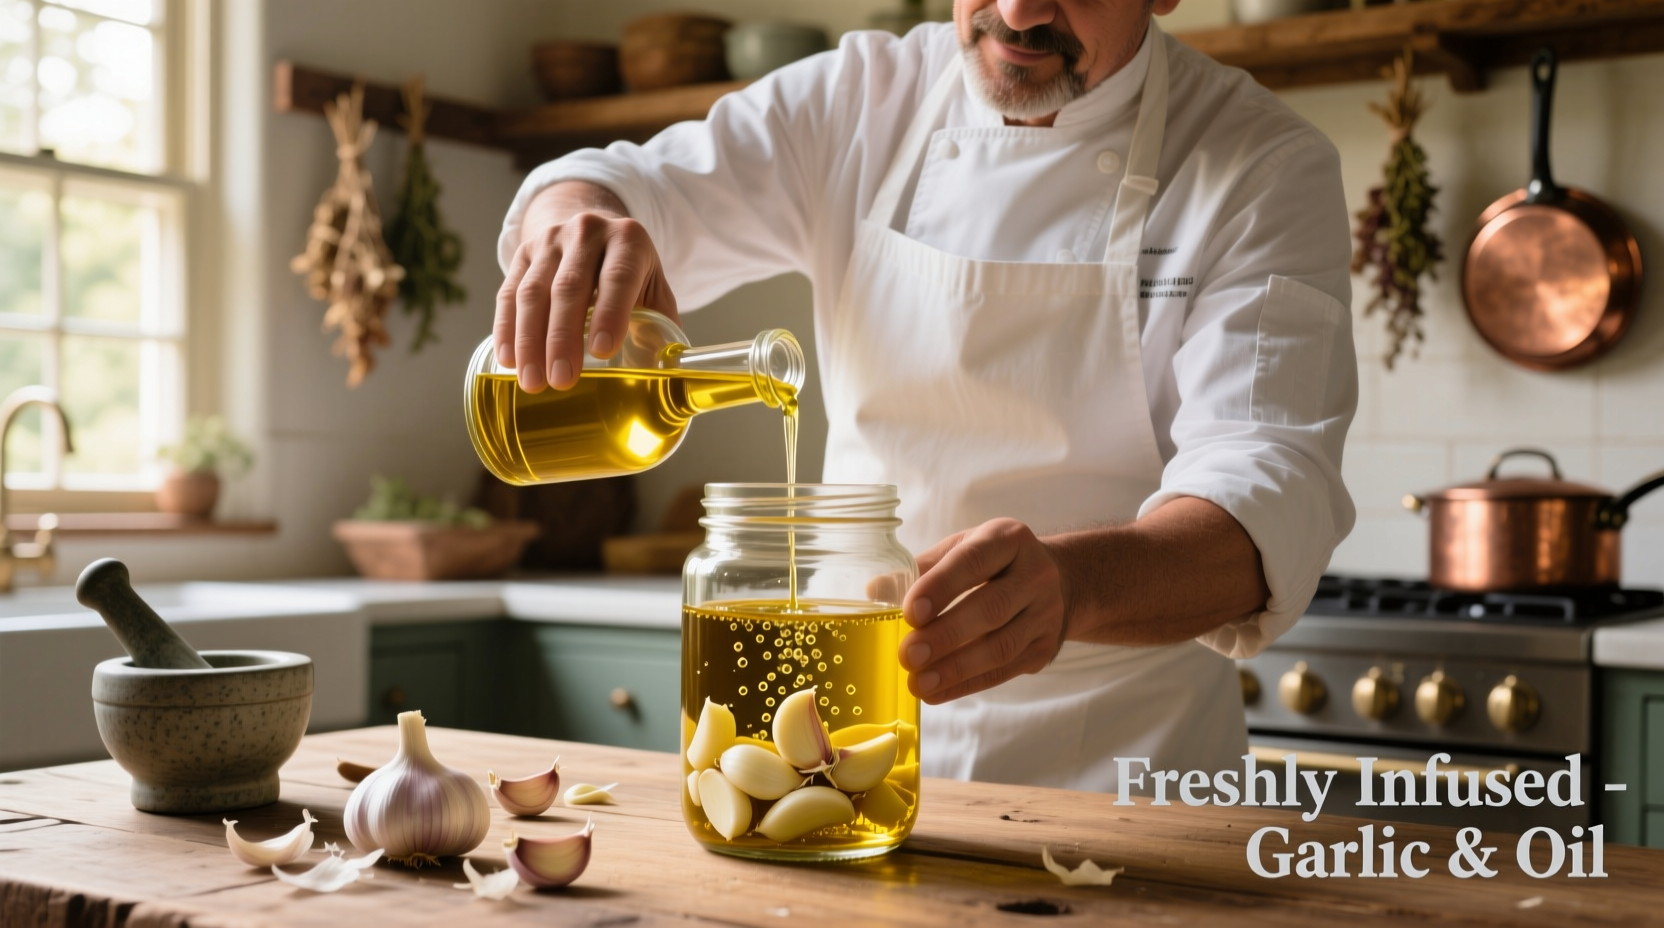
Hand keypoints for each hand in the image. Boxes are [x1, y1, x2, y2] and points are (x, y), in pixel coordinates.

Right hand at [494, 182, 677, 392]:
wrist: (594, 231)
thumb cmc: (630, 273)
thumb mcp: (653, 288)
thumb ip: (661, 325)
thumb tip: (665, 375)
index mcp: (628, 240)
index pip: (618, 276)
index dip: (610, 313)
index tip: (602, 351)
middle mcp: (587, 232)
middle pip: (569, 287)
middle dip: (563, 338)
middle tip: (562, 381)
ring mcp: (550, 240)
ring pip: (533, 292)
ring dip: (530, 340)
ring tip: (533, 381)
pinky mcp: (522, 253)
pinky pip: (508, 293)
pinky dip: (506, 329)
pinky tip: (508, 359)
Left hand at [898, 518, 1069, 703]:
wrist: (1056, 580)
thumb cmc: (992, 564)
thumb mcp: (960, 550)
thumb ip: (920, 569)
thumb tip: (876, 591)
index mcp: (1009, 539)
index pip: (974, 561)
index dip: (941, 587)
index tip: (910, 612)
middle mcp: (1036, 574)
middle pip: (991, 609)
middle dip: (946, 635)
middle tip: (908, 654)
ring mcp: (1046, 613)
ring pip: (1001, 646)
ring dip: (956, 668)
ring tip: (919, 681)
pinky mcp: (1045, 648)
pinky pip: (1005, 671)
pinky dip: (968, 684)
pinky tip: (937, 691)